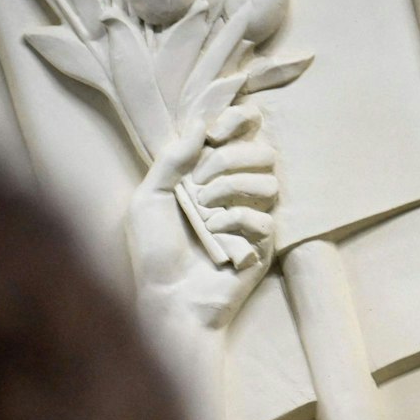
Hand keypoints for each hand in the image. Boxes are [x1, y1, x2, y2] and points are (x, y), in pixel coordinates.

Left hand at [126, 105, 277, 327]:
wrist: (168, 299)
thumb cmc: (152, 253)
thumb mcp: (148, 198)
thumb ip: (172, 159)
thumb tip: (199, 122)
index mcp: (205, 175)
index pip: (238, 134)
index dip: (236, 121)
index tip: (215, 131)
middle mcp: (232, 192)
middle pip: (263, 153)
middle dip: (231, 160)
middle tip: (201, 182)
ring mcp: (249, 218)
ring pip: (270, 183)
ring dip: (234, 190)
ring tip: (206, 211)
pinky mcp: (261, 245)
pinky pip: (265, 219)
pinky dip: (236, 223)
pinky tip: (216, 237)